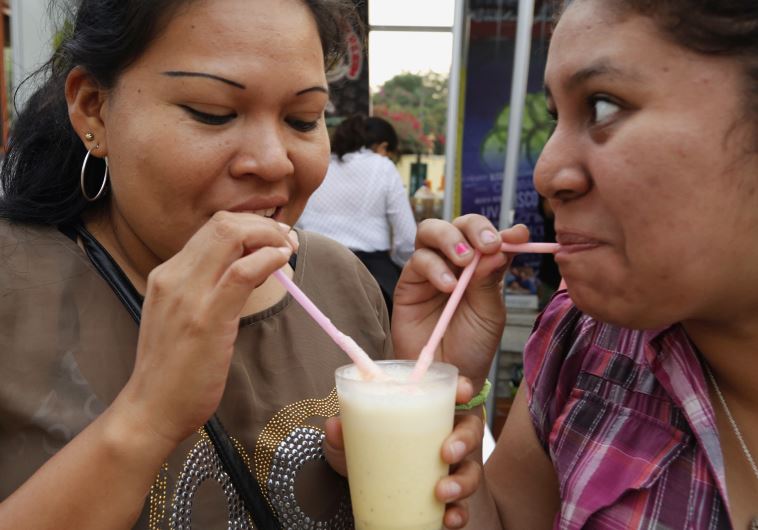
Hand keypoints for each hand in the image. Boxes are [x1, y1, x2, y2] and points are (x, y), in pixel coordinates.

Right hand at [116, 211, 295, 446]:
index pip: (212, 229)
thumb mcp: (183, 316)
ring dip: (268, 236)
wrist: (151, 408)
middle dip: (262, 224)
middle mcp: (172, 276)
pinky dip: (267, 258)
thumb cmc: (173, 368)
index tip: (272, 238)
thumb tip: (246, 268)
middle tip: (286, 239)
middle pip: (222, 224)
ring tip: (287, 249)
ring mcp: (187, 295)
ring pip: (231, 237)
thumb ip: (205, 289)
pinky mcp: (207, 318)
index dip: (249, 225)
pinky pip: (241, 272)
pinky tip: (281, 262)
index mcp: (167, 274)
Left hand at [323, 377, 483, 527]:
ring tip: (441, 492)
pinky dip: (459, 513)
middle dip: (464, 439)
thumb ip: (342, 434)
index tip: (463, 393)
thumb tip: (334, 426)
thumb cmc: (369, 455)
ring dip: (462, 481)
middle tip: (446, 453)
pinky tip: (448, 518)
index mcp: (427, 414)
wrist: (371, 495)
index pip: (453, 394)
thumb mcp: (352, 443)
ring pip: (472, 470)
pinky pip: (464, 506)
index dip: (463, 389)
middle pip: (470, 430)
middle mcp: (445, 438)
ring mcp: (451, 470)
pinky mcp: (449, 499)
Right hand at [392, 215, 529, 387]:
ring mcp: (430, 269)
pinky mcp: (408, 283)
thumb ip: (490, 280)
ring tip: (465, 260)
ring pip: (431, 230)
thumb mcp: (490, 313)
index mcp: (481, 266)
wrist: (446, 376)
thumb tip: (501, 248)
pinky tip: (448, 286)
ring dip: (450, 238)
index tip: (518, 236)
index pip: (489, 236)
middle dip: (474, 228)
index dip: (503, 231)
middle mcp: (454, 262)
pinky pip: (417, 260)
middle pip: (458, 224)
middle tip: (488, 245)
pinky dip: (434, 267)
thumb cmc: (471, 346)